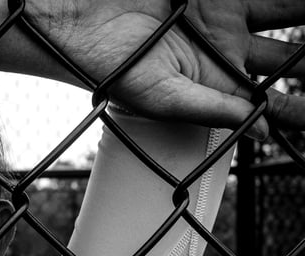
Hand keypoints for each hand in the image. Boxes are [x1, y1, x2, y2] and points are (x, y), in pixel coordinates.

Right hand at [23, 0, 304, 137]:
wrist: (81, 23)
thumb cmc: (111, 69)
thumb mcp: (162, 98)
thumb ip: (210, 111)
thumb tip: (257, 132)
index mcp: (217, 81)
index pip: (271, 98)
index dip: (300, 106)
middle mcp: (226, 45)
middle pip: (290, 51)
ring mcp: (224, 10)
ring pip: (285, 10)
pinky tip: (297, 0)